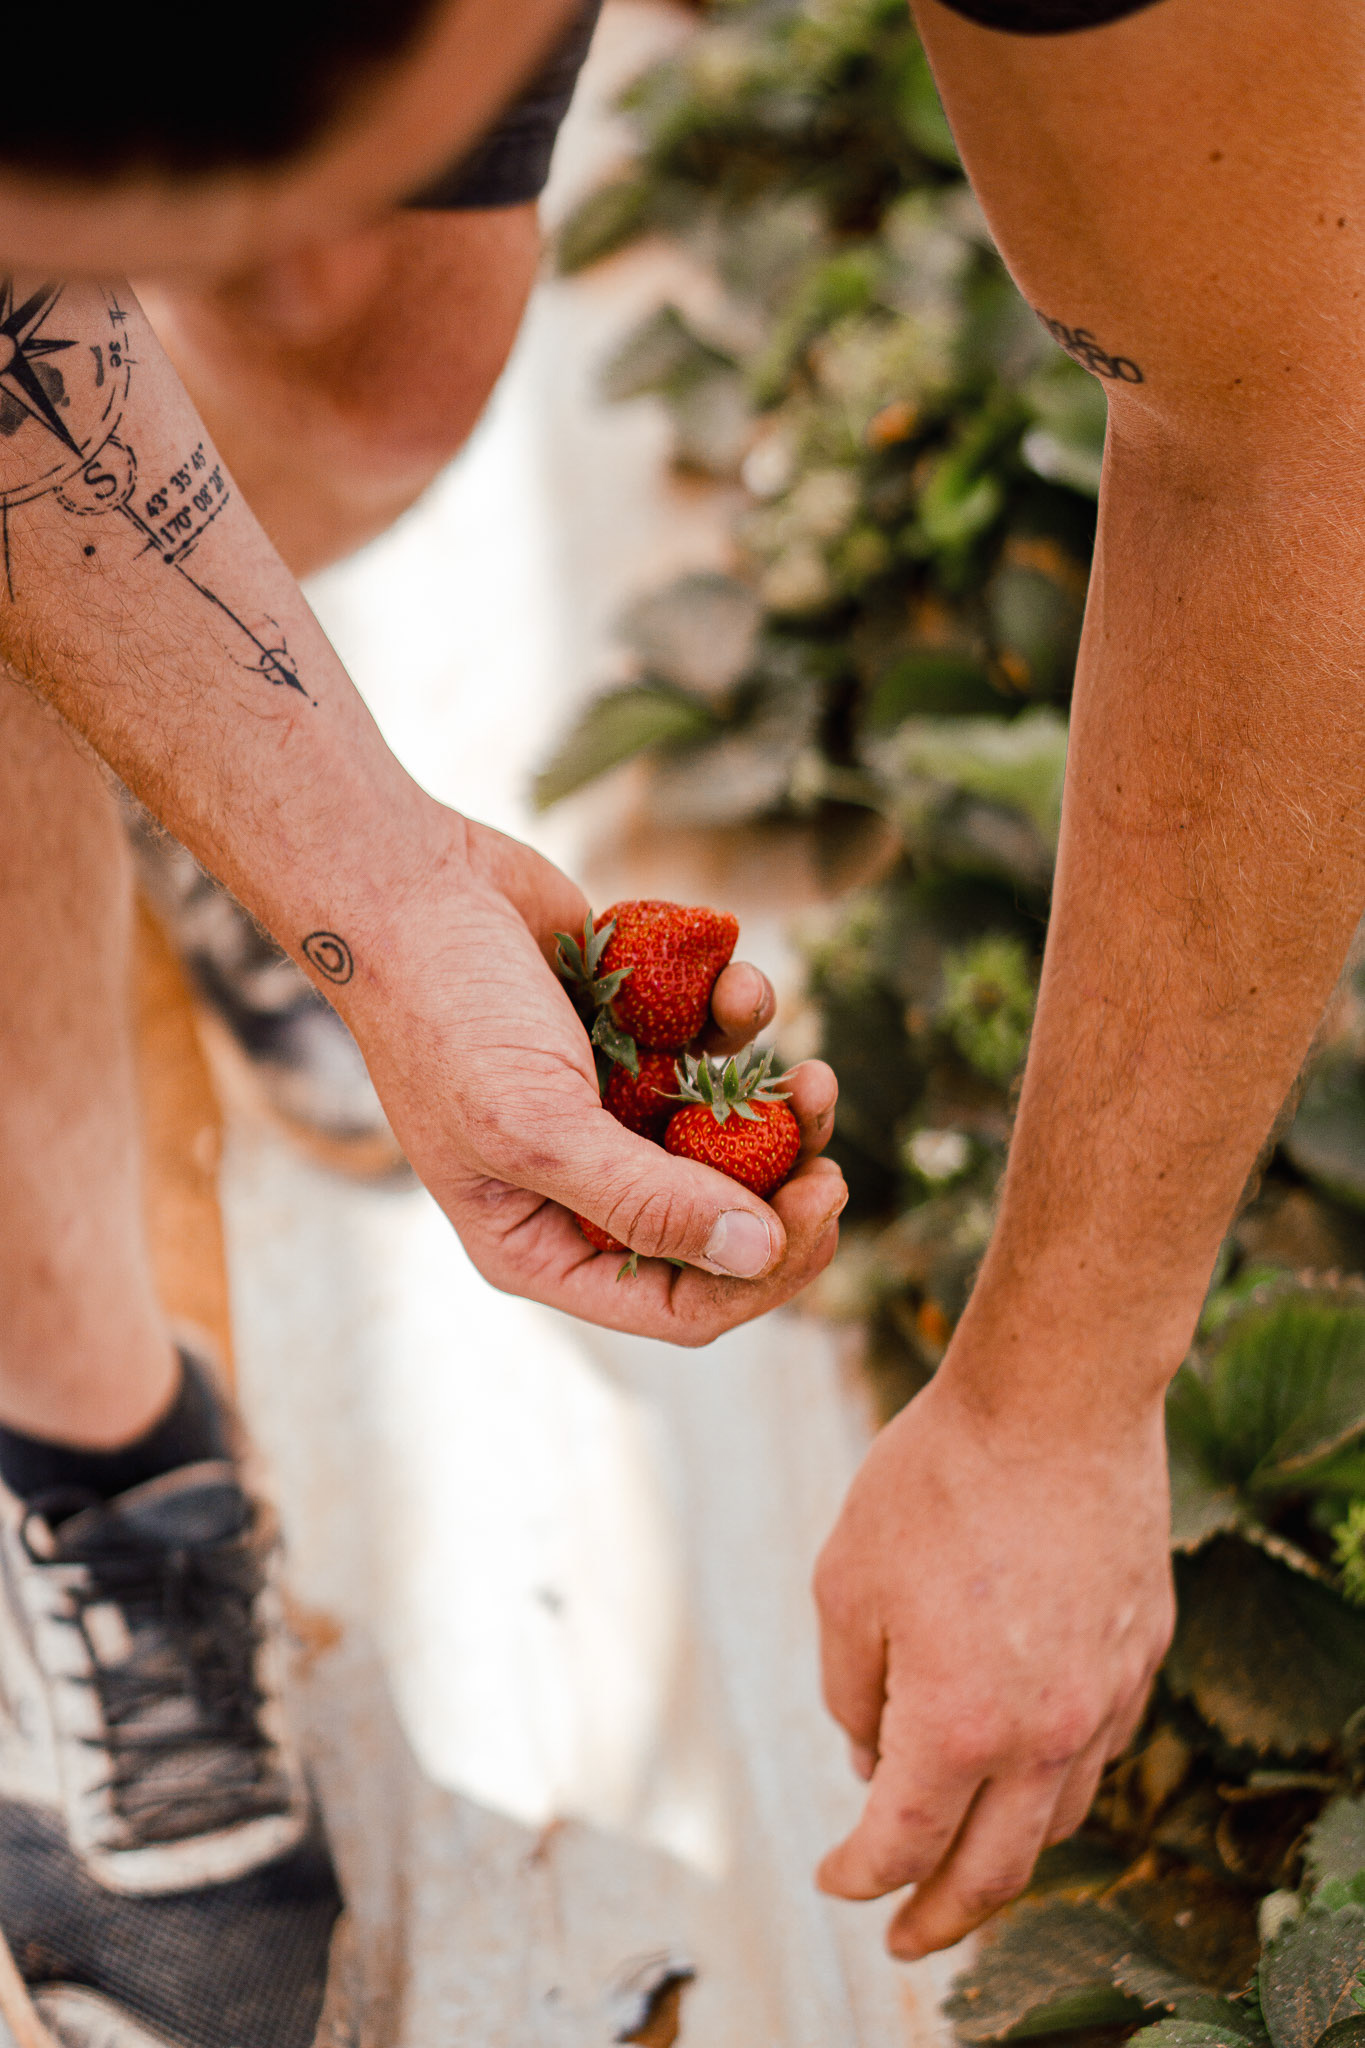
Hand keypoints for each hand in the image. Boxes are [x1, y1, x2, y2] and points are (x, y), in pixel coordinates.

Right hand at [344, 808, 845, 1341]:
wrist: (412, 884)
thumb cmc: (448, 1016)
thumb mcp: (540, 1126)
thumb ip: (648, 1200)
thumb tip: (758, 1256)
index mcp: (544, 1242)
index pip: (680, 1303)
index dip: (763, 1269)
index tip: (822, 1201)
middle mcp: (584, 1188)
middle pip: (720, 1226)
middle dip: (785, 1185)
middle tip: (830, 1143)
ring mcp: (613, 1111)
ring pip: (734, 1137)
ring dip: (782, 1105)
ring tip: (811, 1071)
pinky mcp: (636, 1036)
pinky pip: (716, 1047)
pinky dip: (738, 1018)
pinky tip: (736, 981)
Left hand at [813, 1368, 1172, 1956]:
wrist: (1057, 1399)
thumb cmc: (936, 1479)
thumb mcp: (846, 1580)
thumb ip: (851, 1688)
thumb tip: (871, 1756)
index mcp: (957, 1723)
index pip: (903, 1843)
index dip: (860, 1875)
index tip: (833, 1881)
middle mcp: (1043, 1732)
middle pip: (995, 1870)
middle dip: (942, 1916)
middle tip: (907, 1938)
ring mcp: (1105, 1696)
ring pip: (1056, 1817)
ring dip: (1004, 1852)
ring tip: (963, 1855)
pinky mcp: (1143, 1653)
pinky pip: (1096, 1749)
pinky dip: (1052, 1780)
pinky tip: (1021, 1762)